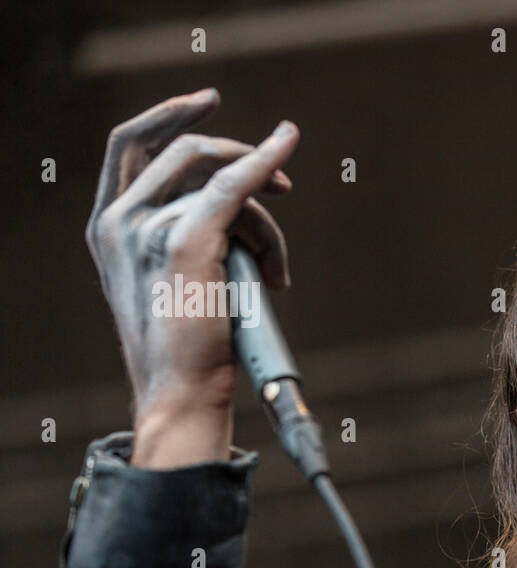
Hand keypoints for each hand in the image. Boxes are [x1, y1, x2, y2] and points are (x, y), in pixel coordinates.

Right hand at [84, 88, 299, 466]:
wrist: (182, 392)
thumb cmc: (187, 349)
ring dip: (265, 225)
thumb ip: (184, 234)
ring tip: (276, 272)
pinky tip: (286, 143)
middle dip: (239, 159)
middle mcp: (119, 221)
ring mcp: (148, 227)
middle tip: (284, 184)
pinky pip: (234, 184)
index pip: (129, 145)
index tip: (208, 103)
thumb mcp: (171, 280)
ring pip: (224, 186)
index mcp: (107, 227)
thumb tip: (241, 202)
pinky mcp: (186, 240)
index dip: (170, 117)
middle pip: (188, 157)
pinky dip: (264, 160)